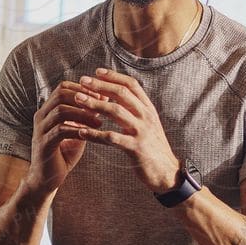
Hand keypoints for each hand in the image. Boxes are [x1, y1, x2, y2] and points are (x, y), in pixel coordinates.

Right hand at [26, 82, 95, 193]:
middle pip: (61, 94)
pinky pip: (60, 131)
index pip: (63, 87)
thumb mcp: (77, 130)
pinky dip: (77, 130)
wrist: (47, 178)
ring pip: (60, 111)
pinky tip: (91, 134)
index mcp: (48, 110)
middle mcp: (41, 116)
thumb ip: (86, 116)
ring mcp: (40, 130)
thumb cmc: (64, 153)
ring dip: (82, 114)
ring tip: (99, 122)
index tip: (101, 97)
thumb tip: (104, 98)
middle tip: (101, 106)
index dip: (83, 89)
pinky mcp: (43, 144)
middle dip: (83, 98)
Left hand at [59, 68, 180, 193]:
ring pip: (115, 111)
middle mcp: (146, 116)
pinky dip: (94, 134)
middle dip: (100, 85)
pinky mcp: (135, 148)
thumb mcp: (148, 124)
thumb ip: (136, 110)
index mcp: (148, 109)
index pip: (131, 85)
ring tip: (78, 100)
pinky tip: (81, 132)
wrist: (167, 173)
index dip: (114, 76)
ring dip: (94, 104)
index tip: (97, 72)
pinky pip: (111, 138)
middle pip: (121, 93)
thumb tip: (119, 95)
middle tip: (82, 81)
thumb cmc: (153, 148)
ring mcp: (141, 131)